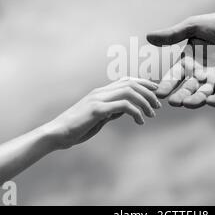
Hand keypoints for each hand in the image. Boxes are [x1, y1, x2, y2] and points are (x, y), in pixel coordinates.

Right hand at [46, 77, 160, 148]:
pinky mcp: (97, 110)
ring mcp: (98, 99)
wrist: (57, 134)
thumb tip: (125, 110)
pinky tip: (140, 121)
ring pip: (129, 91)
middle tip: (158, 106)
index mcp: (100, 93)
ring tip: (152, 114)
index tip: (156, 91)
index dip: (143, 83)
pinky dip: (136, 112)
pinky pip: (123, 106)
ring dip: (144, 102)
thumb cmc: (76, 128)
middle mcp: (100, 92)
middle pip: (131, 83)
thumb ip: (111, 112)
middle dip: (148, 92)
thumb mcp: (98, 119)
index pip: (126, 81)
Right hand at [147, 12, 214, 107]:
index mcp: (188, 62)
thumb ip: (173, 34)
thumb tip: (148, 37)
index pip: (174, 76)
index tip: (159, 93)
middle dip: (180, 95)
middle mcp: (200, 74)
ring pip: (203, 94)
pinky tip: (211, 101)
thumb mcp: (192, 27)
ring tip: (188, 103)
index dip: (167, 85)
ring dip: (196, 100)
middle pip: (187, 88)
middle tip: (173, 102)